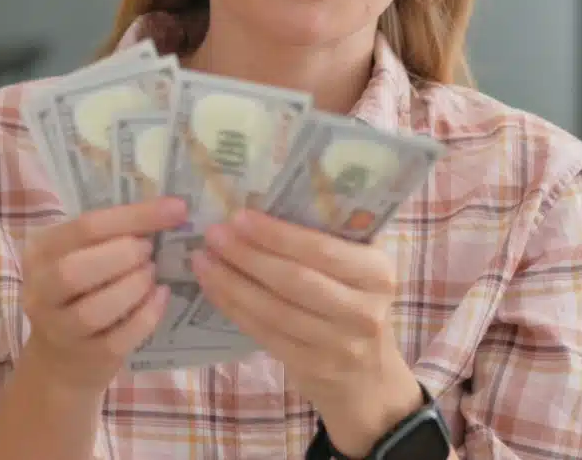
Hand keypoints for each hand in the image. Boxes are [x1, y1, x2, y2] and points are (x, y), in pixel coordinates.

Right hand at [20, 197, 186, 392]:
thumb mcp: (84, 255)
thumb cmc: (81, 291)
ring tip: (152, 275)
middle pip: (75, 270)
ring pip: (94, 310)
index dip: (136, 216)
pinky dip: (147, 316)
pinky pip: (119, 338)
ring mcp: (60, 328)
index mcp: (41, 251)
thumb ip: (115, 233)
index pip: (86, 227)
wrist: (62, 359)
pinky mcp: (86, 357)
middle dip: (124, 255)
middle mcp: (40, 289)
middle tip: (149, 251)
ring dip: (133, 287)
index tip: (177, 208)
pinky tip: (161, 297)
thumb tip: (172, 209)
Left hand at [192, 210, 426, 456]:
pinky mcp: (312, 367)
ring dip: (232, 282)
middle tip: (213, 234)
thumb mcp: (360, 272)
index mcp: (378, 273)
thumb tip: (267, 202)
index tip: (240, 216)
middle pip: (294, 280)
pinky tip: (213, 289)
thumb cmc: (356, 306)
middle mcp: (364, 310)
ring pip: (274, 309)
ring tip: (203, 259)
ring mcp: (338, 344)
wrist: (369, 378)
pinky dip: (234, 309)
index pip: (323, 250)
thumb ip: (331, 240)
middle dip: (248, 255)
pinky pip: (264, 333)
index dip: (278, 235)